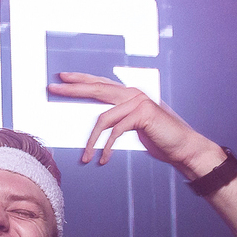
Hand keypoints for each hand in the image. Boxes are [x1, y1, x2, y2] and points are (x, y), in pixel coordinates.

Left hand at [47, 72, 225, 175]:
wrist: (183, 147)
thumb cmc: (158, 137)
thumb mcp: (133, 125)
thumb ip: (118, 117)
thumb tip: (98, 120)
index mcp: (129, 94)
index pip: (101, 83)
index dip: (81, 79)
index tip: (62, 77)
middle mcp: (133, 93)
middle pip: (97, 89)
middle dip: (73, 89)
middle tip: (53, 89)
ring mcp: (139, 101)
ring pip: (104, 117)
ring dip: (91, 140)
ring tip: (85, 156)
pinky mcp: (143, 114)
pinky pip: (116, 131)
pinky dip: (107, 147)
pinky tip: (103, 159)